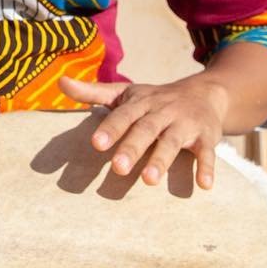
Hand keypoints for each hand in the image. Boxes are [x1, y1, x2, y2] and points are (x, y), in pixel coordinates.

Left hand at [58, 73, 229, 190]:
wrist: (205, 92)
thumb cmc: (155, 99)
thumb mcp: (125, 93)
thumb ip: (93, 92)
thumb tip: (59, 81)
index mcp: (141, 102)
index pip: (123, 115)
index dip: (110, 129)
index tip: (95, 144)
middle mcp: (162, 111)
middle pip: (146, 129)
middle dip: (132, 147)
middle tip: (117, 169)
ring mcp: (185, 124)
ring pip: (172, 141)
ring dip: (162, 160)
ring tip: (149, 181)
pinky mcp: (206, 136)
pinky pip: (207, 152)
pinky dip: (206, 167)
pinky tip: (204, 185)